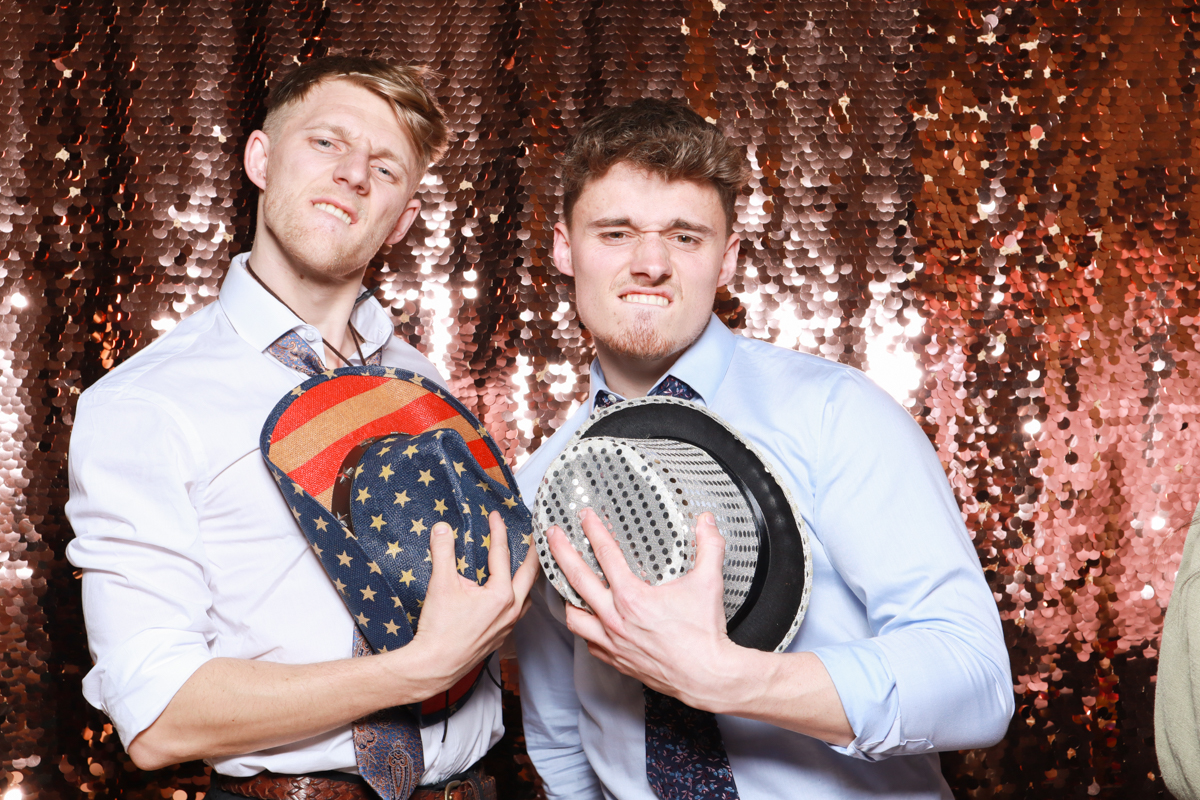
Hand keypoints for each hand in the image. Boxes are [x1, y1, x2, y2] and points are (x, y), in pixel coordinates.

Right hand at [405, 511, 537, 696]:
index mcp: (502, 595)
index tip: (495, 517)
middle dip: (533, 554)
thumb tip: (442, 528)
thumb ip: (443, 552)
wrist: (434, 665)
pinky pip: (519, 611)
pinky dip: (520, 597)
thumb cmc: (440, 628)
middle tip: (535, 537)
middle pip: (530, 575)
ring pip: (528, 596)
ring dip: (528, 578)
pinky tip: (511, 595)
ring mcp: (508, 625)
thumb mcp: (440, 583)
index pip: (502, 555)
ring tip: (527, 565)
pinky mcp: (502, 636)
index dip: (498, 532)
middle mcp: (511, 610)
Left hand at [547, 508, 739, 709]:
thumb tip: (707, 521)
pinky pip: (588, 642)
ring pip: (573, 616)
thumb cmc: (704, 634)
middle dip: (561, 552)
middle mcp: (615, 619)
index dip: (594, 530)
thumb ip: (709, 546)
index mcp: (632, 597)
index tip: (585, 516)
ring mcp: (612, 642)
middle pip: (577, 579)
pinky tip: (589, 619)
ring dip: (566, 597)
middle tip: (552, 536)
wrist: (707, 676)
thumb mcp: (709, 582)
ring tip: (565, 583)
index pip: (606, 555)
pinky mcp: (615, 660)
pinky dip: (585, 627)